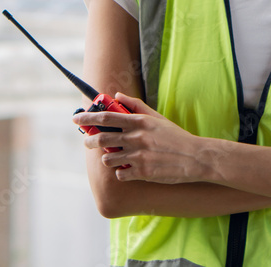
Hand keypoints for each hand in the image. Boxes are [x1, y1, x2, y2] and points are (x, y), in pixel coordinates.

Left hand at [72, 92, 215, 183]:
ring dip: (108, 158)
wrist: (194, 157)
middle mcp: (136, 138)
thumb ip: (135, 105)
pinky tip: (128, 169)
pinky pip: (120, 174)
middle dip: (90, 141)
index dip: (88, 117)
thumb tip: (117, 96)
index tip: (76, 118)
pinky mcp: (142, 172)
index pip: (106, 117)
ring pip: (108, 159)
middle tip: (88, 142)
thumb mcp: (156, 117)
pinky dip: (121, 172)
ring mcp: (138, 156)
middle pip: (102, 139)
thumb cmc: (175, 137)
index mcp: (139, 122)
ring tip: (114, 157)